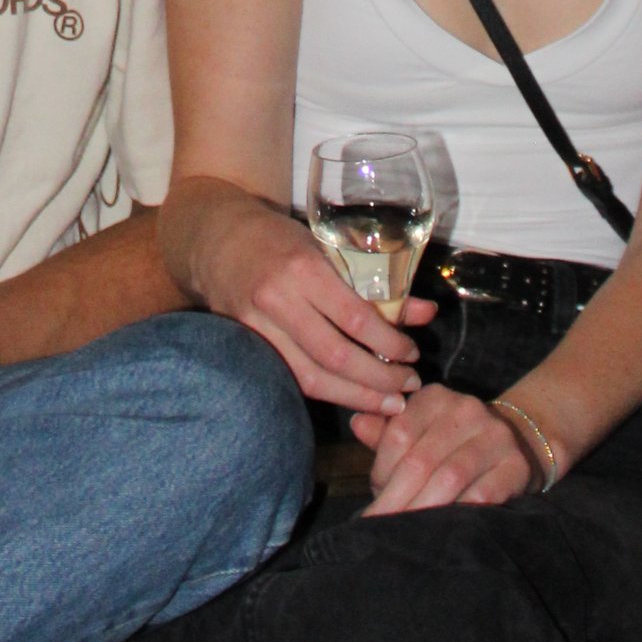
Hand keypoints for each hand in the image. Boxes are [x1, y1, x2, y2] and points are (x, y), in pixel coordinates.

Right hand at [189, 199, 423, 412]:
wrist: (216, 238)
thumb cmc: (278, 238)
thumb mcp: (327, 247)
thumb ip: (374, 283)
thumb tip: (426, 312)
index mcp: (303, 269)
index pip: (355, 319)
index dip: (389, 344)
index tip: (411, 354)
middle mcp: (278, 300)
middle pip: (335, 357)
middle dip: (378, 380)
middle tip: (408, 387)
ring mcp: (257, 327)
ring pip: (312, 377)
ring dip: (356, 396)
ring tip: (389, 404)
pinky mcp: (246, 346)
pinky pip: (291, 378)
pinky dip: (325, 391)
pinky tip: (351, 398)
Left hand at [363, 383, 538, 513]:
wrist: (522, 442)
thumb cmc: (455, 443)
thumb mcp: (421, 431)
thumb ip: (388, 431)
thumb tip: (357, 423)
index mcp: (435, 398)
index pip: (398, 433)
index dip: (381, 470)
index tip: (374, 496)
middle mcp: (466, 409)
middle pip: (421, 459)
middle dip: (395, 498)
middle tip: (377, 526)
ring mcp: (495, 436)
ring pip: (449, 477)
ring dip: (422, 509)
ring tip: (404, 532)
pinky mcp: (517, 466)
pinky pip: (482, 494)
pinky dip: (458, 512)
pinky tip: (442, 528)